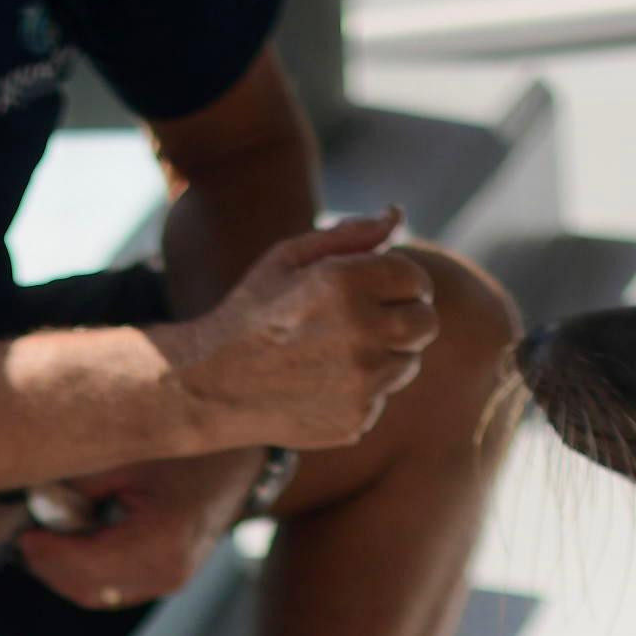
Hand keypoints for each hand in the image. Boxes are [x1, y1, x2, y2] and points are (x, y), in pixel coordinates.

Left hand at [17, 450, 264, 612]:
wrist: (240, 457)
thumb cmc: (186, 448)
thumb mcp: (128, 453)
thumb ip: (78, 484)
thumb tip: (36, 505)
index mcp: (161, 542)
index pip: (83, 565)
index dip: (46, 552)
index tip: (23, 530)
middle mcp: (168, 573)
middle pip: (86, 588)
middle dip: (50, 565)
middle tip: (25, 532)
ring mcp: (170, 582)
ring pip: (96, 593)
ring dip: (65, 570)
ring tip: (47, 534)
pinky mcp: (166, 579)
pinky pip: (112, 587)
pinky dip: (85, 570)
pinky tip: (74, 540)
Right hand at [172, 209, 434, 448]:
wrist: (209, 386)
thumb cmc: (251, 313)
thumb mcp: (288, 258)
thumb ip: (349, 234)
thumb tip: (397, 215)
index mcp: (345, 283)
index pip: (416, 279)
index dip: (403, 283)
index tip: (383, 291)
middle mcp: (360, 333)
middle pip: (425, 325)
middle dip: (407, 319)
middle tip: (372, 323)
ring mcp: (360, 383)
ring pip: (407, 365)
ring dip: (385, 357)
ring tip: (336, 355)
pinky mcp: (355, 420)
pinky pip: (380, 401)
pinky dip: (360, 393)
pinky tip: (319, 386)